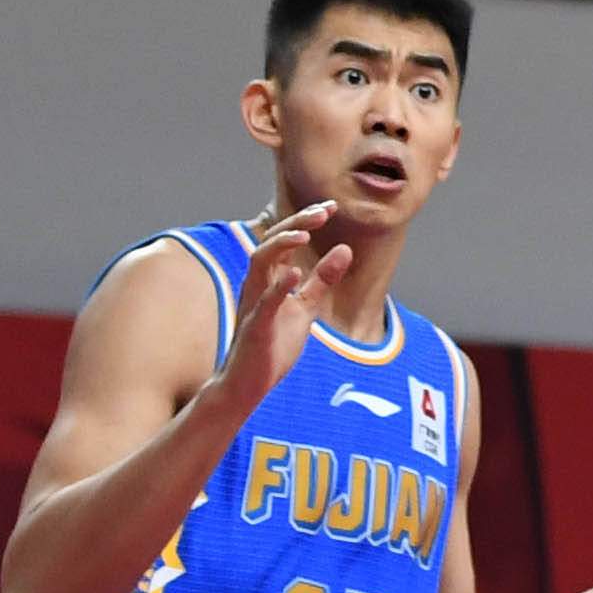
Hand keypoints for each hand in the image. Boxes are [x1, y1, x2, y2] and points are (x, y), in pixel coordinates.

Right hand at [217, 204, 348, 410]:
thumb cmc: (272, 346)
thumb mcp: (306, 308)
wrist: (247, 385)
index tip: (331, 207)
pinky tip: (296, 274)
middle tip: (324, 211)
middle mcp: (257, 286)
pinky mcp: (255, 328)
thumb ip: (322, 280)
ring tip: (306, 233)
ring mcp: (253, 305)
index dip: (305, 221)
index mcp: (269, 280)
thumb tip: (345, 249)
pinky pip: (264, 303)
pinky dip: (279, 287)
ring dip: (281, 244)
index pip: (283, 240)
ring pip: (259, 263)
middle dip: (295, 223)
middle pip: (269, 243)